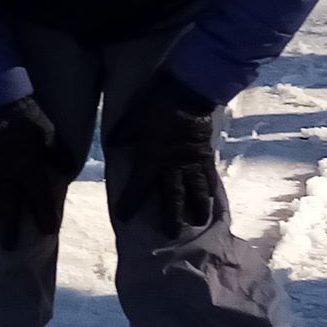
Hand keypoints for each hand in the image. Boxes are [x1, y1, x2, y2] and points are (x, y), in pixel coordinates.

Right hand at [0, 97, 68, 250]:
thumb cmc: (29, 122)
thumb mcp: (51, 136)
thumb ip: (59, 155)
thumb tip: (68, 170)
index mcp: (29, 170)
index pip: (39, 199)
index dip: (44, 216)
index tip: (48, 232)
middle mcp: (8, 177)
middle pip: (8, 209)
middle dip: (9, 230)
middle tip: (7, 248)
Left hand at [110, 72, 220, 237]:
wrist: (190, 91)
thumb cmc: (158, 103)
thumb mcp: (134, 116)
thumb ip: (124, 133)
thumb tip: (113, 144)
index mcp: (153, 157)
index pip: (138, 185)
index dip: (130, 202)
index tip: (123, 217)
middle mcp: (174, 165)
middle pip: (173, 197)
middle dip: (171, 217)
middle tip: (171, 235)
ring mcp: (193, 162)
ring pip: (197, 192)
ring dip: (197, 209)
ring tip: (199, 222)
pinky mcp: (207, 155)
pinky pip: (210, 178)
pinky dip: (211, 190)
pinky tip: (213, 200)